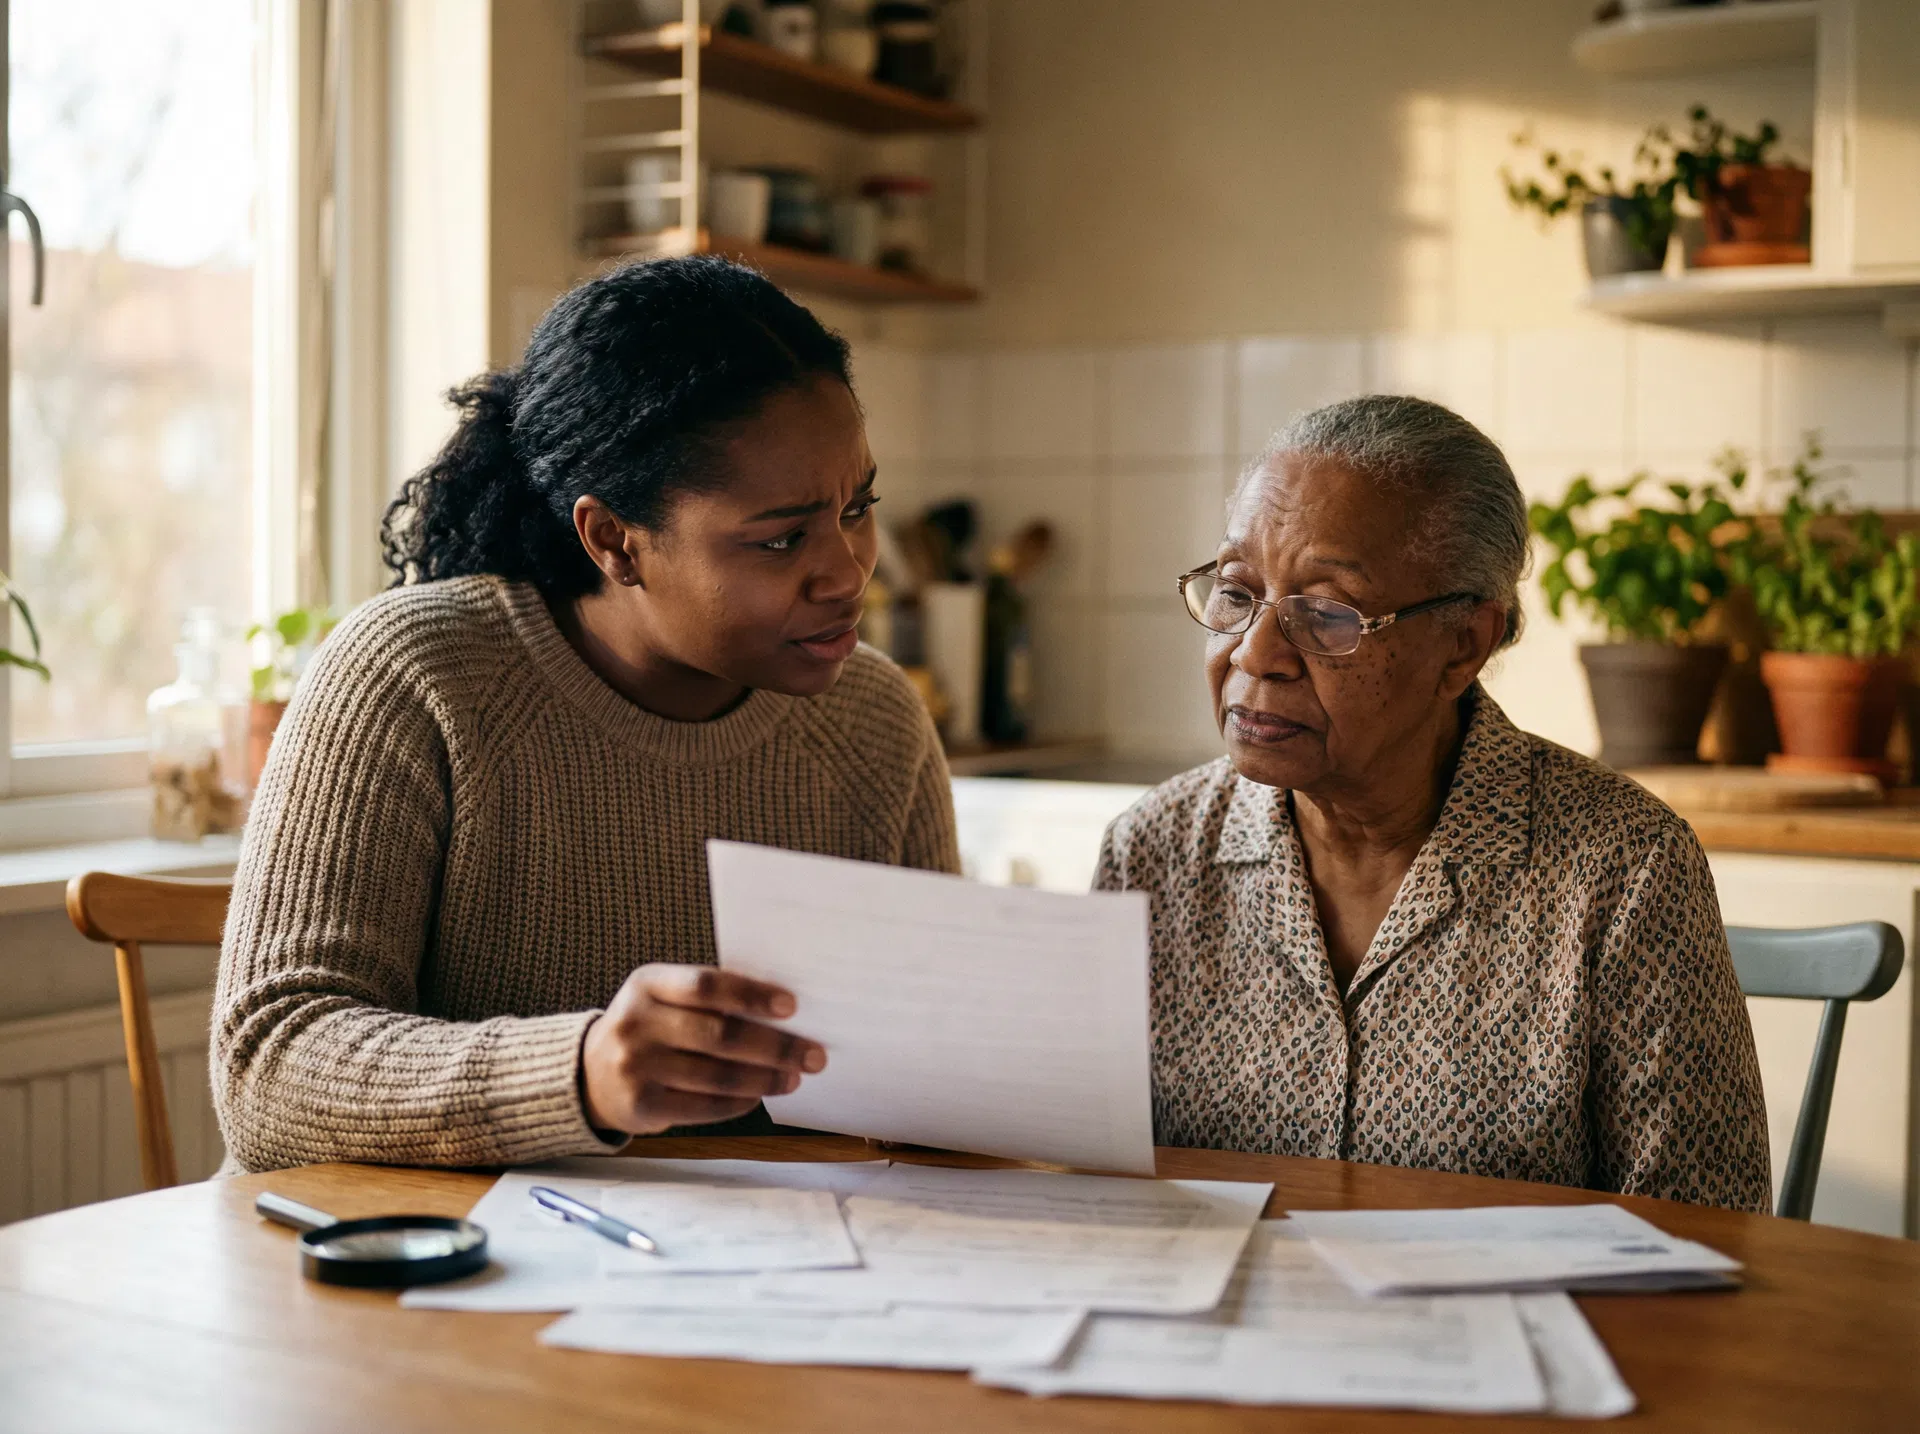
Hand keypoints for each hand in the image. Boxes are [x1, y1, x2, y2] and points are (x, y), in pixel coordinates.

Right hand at [579, 964, 824, 1135]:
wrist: (591, 1074)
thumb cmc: (649, 1027)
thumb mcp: (663, 997)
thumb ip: (710, 998)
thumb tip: (783, 1011)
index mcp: (647, 983)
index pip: (705, 985)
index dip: (751, 995)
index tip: (792, 1007)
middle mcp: (636, 1023)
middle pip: (719, 1034)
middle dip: (774, 1046)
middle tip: (812, 1054)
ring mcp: (636, 1066)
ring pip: (717, 1075)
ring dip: (764, 1078)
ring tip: (793, 1077)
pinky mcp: (641, 1105)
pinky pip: (704, 1106)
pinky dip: (739, 1102)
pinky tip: (759, 1095)